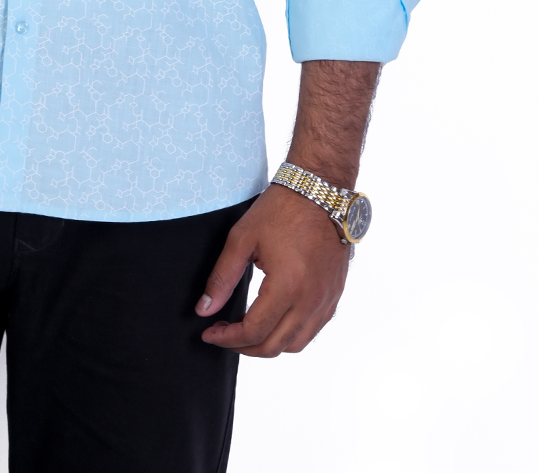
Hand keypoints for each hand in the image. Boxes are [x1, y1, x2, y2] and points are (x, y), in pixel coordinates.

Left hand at [196, 184, 351, 355]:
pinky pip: (313, 329)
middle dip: (243, 347)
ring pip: (296, 344)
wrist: (320, 190)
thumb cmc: (281, 209)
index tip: (209, 333)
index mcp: (287, 287)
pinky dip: (290, 334)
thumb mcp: (242, 238)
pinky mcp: (334, 294)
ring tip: (246, 330)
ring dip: (268, 345)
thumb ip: (222, 278)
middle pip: (274, 347)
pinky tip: (273, 320)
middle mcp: (311, 301)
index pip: (253, 332)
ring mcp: (327, 300)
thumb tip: (203, 309)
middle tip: (223, 335)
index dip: (226, 338)